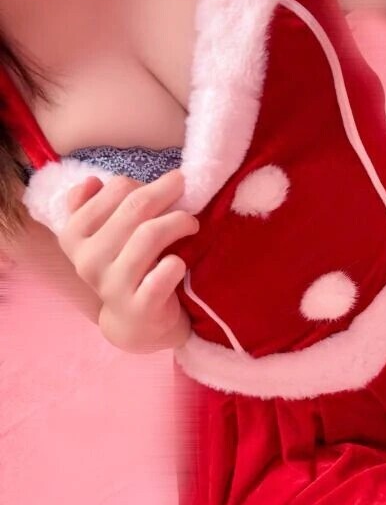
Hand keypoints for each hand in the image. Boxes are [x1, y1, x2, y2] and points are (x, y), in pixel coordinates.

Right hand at [59, 169, 198, 353]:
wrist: (134, 322)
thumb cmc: (123, 268)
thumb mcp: (101, 237)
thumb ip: (90, 206)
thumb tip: (93, 181)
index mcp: (74, 235)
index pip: (116, 189)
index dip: (146, 183)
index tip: (165, 188)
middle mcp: (88, 260)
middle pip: (135, 208)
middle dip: (167, 192)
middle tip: (186, 190)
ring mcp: (113, 285)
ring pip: (150, 235)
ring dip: (178, 221)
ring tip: (192, 223)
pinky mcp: (140, 307)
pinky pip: (164, 273)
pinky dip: (176, 263)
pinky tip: (180, 262)